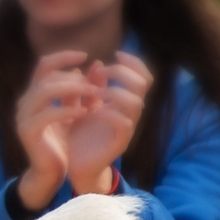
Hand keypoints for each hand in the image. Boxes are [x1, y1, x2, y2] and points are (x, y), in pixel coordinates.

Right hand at [12, 50, 97, 208]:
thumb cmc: (62, 143)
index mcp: (34, 95)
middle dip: (73, 78)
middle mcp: (25, 102)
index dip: (63, 57)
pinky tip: (82, 113)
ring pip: (44, 90)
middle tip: (94, 84)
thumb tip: (96, 64)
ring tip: (91, 94)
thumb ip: (82, 91)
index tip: (85, 56)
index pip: (44, 65)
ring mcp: (23, 117)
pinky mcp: (27, 132)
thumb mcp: (75, 111)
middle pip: (46, 76)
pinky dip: (66, 110)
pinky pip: (47, 114)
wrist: (50, 173)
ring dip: (71, 89)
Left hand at [60, 53, 150, 196]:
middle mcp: (130, 113)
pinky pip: (124, 123)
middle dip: (121, 73)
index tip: (115, 54)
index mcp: (123, 102)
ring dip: (113, 92)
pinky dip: (108, 112)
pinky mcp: (120, 143)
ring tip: (93, 94)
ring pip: (136, 103)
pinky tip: (92, 111)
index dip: (134, 62)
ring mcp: (127, 128)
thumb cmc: (81, 135)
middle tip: (100, 74)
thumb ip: (90, 85)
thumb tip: (96, 63)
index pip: (143, 76)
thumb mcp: (83, 104)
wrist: (77, 165)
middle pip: (143, 84)